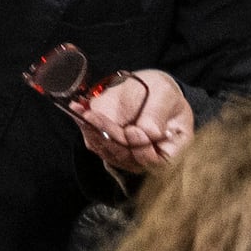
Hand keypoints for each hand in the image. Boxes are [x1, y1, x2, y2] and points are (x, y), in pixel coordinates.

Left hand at [72, 65, 193, 173]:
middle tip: (97, 118)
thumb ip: (157, 115)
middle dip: (112, 138)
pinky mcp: (108, 145)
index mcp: (172, 149)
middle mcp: (148, 157)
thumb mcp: (165, 96)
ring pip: (108, 151)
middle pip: (127, 158)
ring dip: (95, 132)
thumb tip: (147, 134)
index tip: (132, 131)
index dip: (142, 149)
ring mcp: (127, 154)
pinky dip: (85, 127)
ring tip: (86, 113)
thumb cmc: (161, 93)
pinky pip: (95, 142)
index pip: (156, 162)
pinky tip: (78, 110)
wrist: (145, 87)